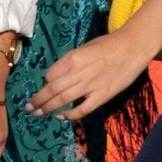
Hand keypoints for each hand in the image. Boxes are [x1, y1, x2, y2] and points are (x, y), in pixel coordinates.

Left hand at [25, 31, 154, 121]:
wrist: (133, 47)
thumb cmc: (109, 44)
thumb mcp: (85, 47)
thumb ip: (71, 62)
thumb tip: (59, 76)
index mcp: (73, 57)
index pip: (50, 74)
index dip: (45, 83)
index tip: (45, 87)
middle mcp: (78, 71)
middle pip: (52, 89)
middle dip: (38, 100)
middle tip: (28, 109)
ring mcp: (91, 84)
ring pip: (62, 99)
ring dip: (47, 109)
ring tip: (37, 115)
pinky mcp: (102, 95)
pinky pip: (82, 109)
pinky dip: (70, 115)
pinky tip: (62, 117)